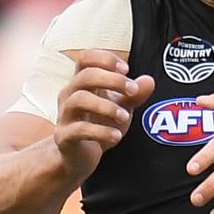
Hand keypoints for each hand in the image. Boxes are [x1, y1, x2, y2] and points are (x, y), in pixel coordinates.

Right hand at [54, 49, 154, 180]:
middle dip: (113, 80)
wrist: (81, 156)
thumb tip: (149, 80)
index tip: (126, 69)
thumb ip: (134, 94)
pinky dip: (101, 132)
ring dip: (107, 106)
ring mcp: (65, 115)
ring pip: (79, 99)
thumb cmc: (100, 123)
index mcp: (82, 82)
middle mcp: (70, 94)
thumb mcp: (122, 106)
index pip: (86, 57)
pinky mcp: (64, 137)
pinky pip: (79, 129)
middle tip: (133, 91)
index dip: (106, 58)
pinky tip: (116, 136)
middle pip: (85, 75)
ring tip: (125, 117)